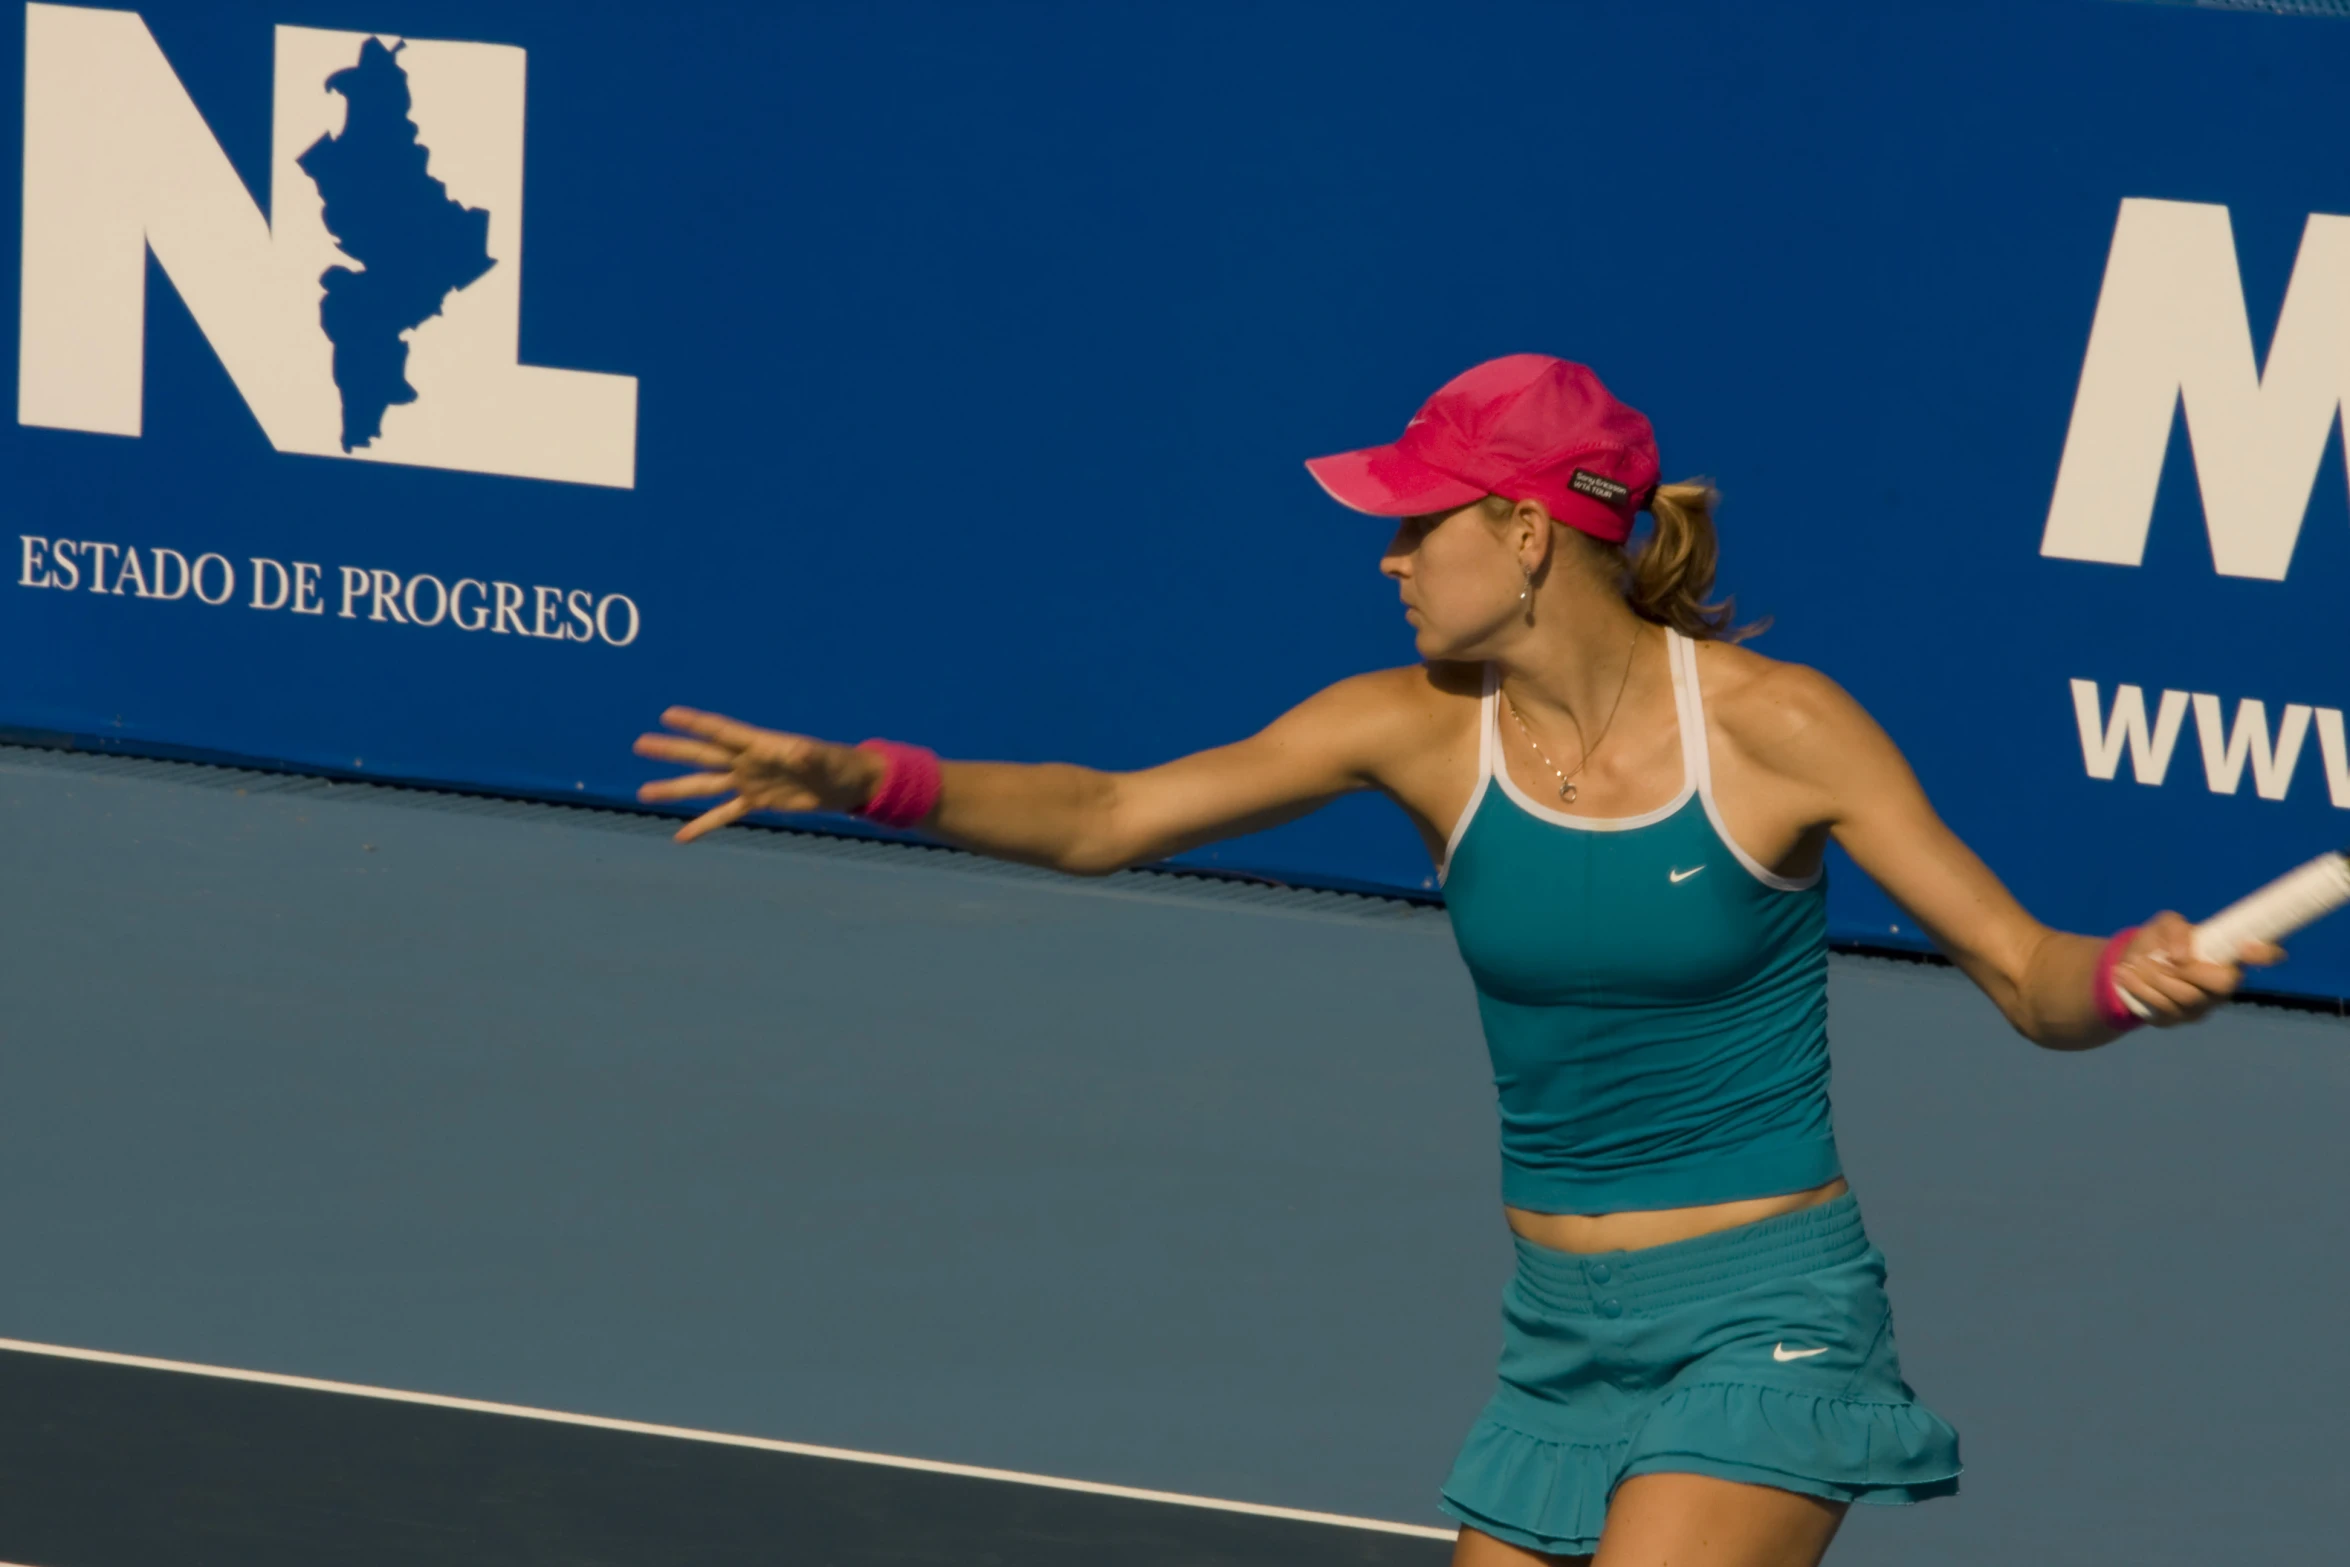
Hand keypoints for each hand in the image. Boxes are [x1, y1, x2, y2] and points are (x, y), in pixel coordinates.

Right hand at [632, 707, 882, 842]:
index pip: (722, 731)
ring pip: (705, 785)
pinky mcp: (757, 802)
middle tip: (640, 744)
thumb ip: (807, 757)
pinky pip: (724, 814)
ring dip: (675, 789)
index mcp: (760, 745)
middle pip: (703, 754)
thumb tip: (798, 754)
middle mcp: (748, 761)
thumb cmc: (837, 764)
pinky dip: (702, 825)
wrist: (847, 783)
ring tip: (643, 792)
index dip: (696, 723)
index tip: (667, 715)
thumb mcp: (822, 759)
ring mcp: (749, 782)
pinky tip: (680, 838)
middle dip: (673, 750)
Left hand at [2109, 911, 2283, 1026]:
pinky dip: (2139, 988)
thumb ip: (2175, 929)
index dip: (2264, 952)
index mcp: (2229, 956)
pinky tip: (2125, 975)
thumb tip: (2181, 955)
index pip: (2263, 953)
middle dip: (2190, 970)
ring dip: (2156, 977)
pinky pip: (2162, 1009)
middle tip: (2162, 958)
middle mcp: (2223, 985)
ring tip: (2136, 963)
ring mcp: (2202, 1006)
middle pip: (2224, 983)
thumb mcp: (2164, 924)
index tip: (2247, 945)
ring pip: (2187, 997)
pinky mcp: (2176, 1019)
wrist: (2130, 965)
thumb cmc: (2160, 942)